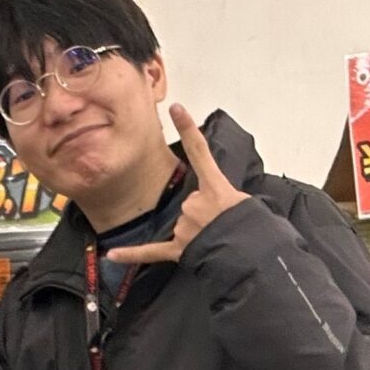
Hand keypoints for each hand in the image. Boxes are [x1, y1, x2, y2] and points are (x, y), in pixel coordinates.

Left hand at [104, 104, 252, 269]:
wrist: (255, 259)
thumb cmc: (257, 232)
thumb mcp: (247, 203)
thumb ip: (223, 198)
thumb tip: (211, 207)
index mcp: (216, 189)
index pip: (199, 152)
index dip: (187, 128)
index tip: (176, 109)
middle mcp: (195, 204)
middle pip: (190, 202)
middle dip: (205, 214)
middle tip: (224, 226)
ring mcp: (185, 227)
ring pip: (182, 223)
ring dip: (197, 232)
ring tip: (217, 241)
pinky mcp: (178, 250)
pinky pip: (150, 252)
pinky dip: (131, 254)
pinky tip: (111, 255)